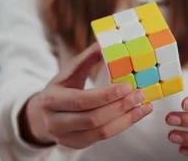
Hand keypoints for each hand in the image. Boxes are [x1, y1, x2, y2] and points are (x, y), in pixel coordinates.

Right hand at [19, 43, 152, 148]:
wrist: (44, 114)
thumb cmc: (61, 88)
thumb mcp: (68, 72)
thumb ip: (87, 59)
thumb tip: (104, 43)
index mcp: (51, 100)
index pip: (82, 100)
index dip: (106, 95)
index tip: (127, 86)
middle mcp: (55, 122)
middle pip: (92, 119)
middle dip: (120, 107)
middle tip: (140, 95)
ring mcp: (65, 137)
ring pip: (101, 132)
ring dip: (126, 119)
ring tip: (143, 106)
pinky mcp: (77, 145)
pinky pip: (103, 138)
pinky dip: (122, 126)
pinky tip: (135, 114)